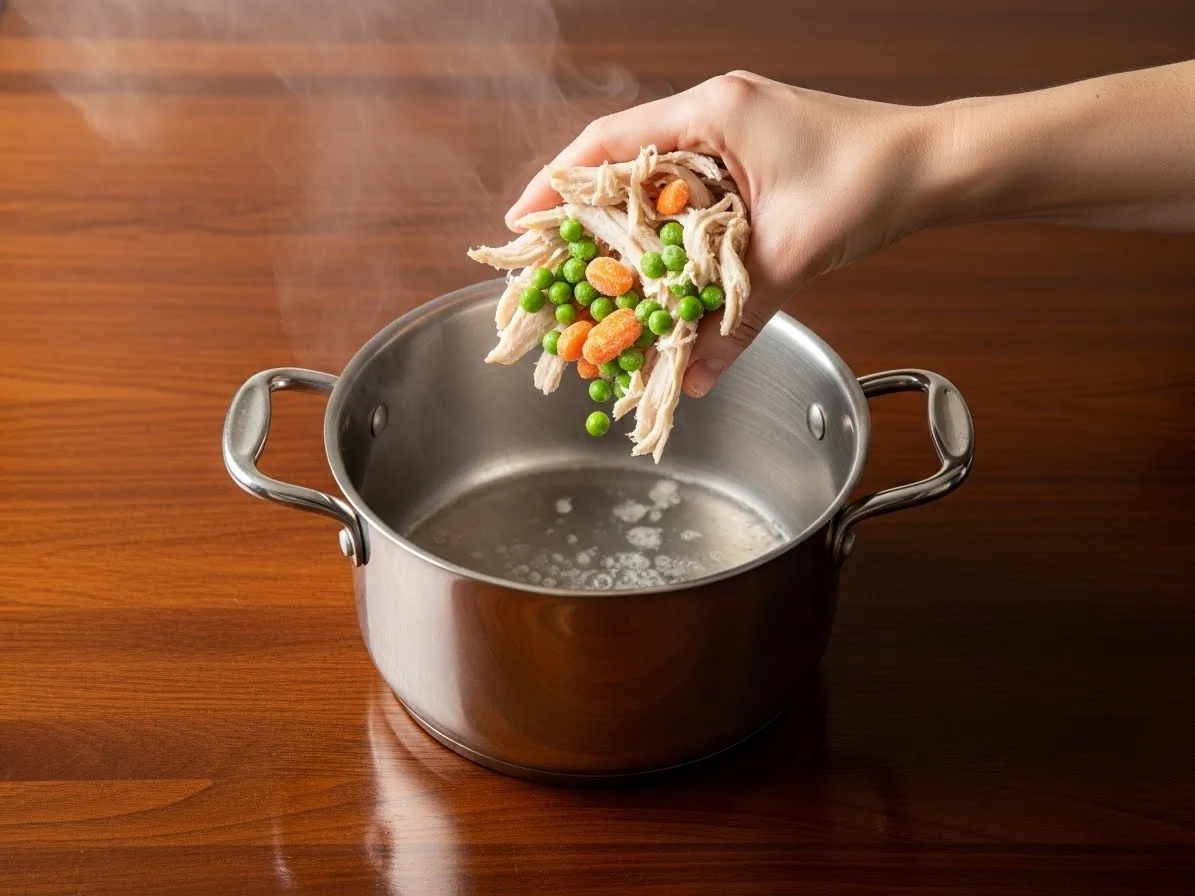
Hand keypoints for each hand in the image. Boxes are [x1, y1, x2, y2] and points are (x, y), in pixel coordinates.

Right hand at [505, 71, 940, 396]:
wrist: (935, 167)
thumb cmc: (871, 183)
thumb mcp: (792, 255)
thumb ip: (735, 319)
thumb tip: (690, 377)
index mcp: (714, 113)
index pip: (607, 143)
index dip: (556, 185)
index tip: (522, 226)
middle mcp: (714, 117)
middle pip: (622, 165)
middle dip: (583, 218)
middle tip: (551, 266)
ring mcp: (732, 137)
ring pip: (654, 184)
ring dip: (625, 230)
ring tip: (593, 277)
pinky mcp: (749, 163)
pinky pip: (688, 199)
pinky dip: (666, 236)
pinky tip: (655, 272)